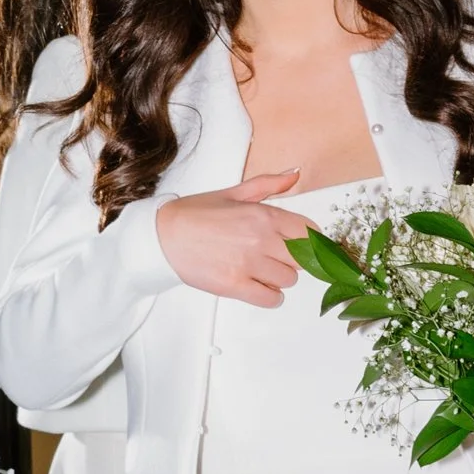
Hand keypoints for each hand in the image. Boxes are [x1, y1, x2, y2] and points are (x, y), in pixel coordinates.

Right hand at [155, 171, 303, 306]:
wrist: (163, 236)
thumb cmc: (195, 215)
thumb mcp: (234, 192)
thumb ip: (269, 185)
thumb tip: (295, 174)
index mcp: (263, 214)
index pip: (310, 232)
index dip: (311, 241)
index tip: (303, 245)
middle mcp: (260, 238)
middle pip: (304, 259)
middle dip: (294, 259)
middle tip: (277, 257)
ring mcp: (248, 264)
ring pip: (289, 280)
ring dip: (280, 278)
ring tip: (261, 270)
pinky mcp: (235, 286)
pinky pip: (271, 299)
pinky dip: (270, 296)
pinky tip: (258, 286)